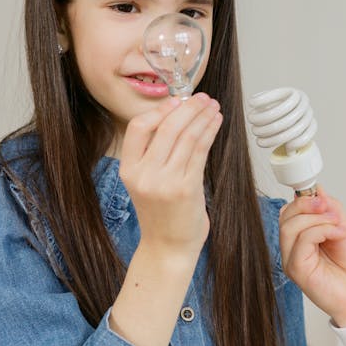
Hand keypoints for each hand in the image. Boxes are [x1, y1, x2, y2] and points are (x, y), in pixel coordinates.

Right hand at [119, 93, 222, 259]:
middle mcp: (144, 175)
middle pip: (167, 128)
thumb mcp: (146, 182)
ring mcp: (165, 182)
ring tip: (213, 106)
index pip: (137, 128)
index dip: (159, 110)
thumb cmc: (162, 213)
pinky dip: (210, 132)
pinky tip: (216, 123)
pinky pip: (200, 151)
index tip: (177, 100)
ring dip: (203, 117)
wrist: (168, 248)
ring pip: (187, 137)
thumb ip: (155, 154)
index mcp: (129, 170)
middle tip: (202, 98)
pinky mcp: (186, 188)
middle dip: (188, 108)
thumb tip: (178, 116)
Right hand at [279, 188, 345, 326]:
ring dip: (317, 219)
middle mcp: (293, 247)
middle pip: (285, 215)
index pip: (289, 210)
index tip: (320, 194)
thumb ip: (330, 209)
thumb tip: (316, 190)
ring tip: (337, 225)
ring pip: (290, 226)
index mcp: (302, 236)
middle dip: (307, 204)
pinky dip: (321, 231)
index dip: (302, 198)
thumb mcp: (344, 228)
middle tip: (328, 207)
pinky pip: (301, 241)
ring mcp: (292, 259)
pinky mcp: (296, 270)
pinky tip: (336, 235)